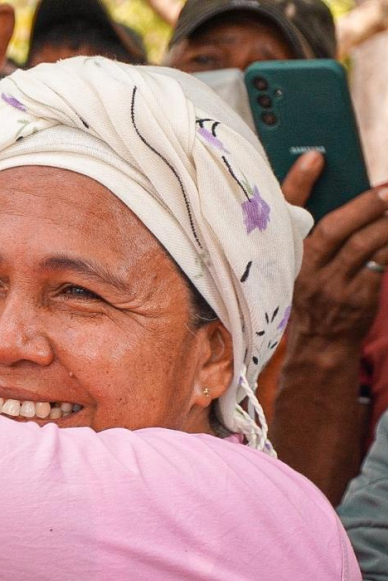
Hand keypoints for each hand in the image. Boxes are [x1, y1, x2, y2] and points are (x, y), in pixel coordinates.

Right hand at [282, 152, 387, 342]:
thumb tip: (351, 191)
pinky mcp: (355, 299)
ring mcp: (329, 286)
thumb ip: (315, 231)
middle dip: (363, 206)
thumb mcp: (300, 262)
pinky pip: (381, 264)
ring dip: (386, 223)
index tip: (316, 156)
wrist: (320, 344)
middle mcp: (302, 270)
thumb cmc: (313, 292)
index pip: (285, 214)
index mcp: (283, 254)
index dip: (298, 183)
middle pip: (332, 230)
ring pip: (362, 246)